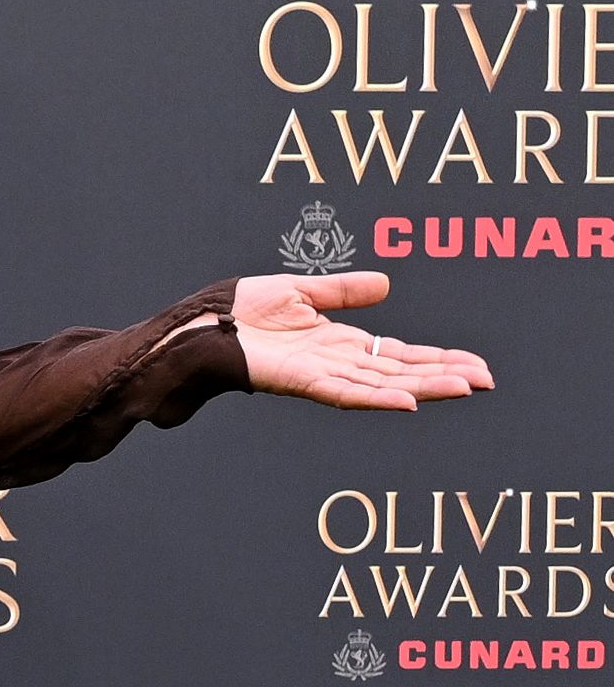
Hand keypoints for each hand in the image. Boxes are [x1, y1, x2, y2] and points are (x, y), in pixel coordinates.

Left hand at [229, 271, 491, 410]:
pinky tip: (407, 402)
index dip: (437, 358)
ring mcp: (320, 374)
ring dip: (424, 388)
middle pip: (400, 373)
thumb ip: (343, 291)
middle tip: (487, 381)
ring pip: (383, 386)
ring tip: (463, 390)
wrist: (200, 324)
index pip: (399, 354)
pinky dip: (377, 398)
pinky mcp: (300, 381)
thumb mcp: (302, 290)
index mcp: (339, 343)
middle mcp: (336, 363)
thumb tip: (387, 284)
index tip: (474, 364)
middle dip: (444, 376)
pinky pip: (346, 393)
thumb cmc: (241, 310)